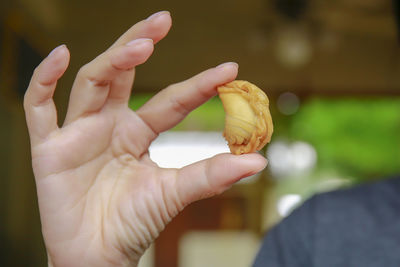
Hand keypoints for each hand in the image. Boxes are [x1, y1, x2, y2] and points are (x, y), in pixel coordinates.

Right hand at [24, 11, 266, 266]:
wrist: (98, 256)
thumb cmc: (133, 224)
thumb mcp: (175, 193)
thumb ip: (211, 174)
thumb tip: (259, 161)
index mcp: (137, 133)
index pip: (170, 100)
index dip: (197, 84)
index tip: (229, 68)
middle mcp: (109, 125)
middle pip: (122, 73)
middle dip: (139, 46)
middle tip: (164, 21)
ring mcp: (78, 133)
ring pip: (91, 82)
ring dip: (112, 59)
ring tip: (140, 45)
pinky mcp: (49, 148)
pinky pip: (39, 107)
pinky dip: (44, 80)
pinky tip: (63, 55)